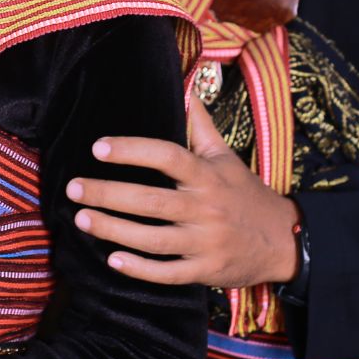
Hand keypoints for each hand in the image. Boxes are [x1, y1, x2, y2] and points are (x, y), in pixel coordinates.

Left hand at [67, 97, 301, 288]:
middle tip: (74, 188)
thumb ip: (200, 125)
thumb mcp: (225, 156)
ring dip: (114, 230)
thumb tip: (184, 86)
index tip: (98, 147)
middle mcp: (206, 208)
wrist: (285, 241)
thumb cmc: (245, 194)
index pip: (168, 156)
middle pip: (152, 200)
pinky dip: (140, 269)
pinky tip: (112, 260)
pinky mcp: (206, 271)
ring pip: (154, 239)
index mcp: (208, 175)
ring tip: (81, 219)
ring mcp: (206, 242)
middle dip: (109, 194)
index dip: (133, 150)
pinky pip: (168, 273)